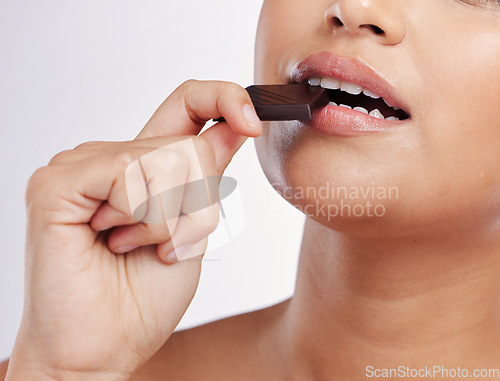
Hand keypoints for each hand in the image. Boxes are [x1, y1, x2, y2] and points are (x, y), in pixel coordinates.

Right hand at [6, 80, 261, 379]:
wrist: (101, 348)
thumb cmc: (142, 299)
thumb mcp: (194, 229)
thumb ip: (208, 175)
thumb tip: (237, 126)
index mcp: (144, 167)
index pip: (186, 105)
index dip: (223, 99)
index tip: (252, 123)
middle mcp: (111, 158)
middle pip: (187, 142)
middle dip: (194, 204)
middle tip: (164, 243)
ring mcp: (80, 165)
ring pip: (165, 157)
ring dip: (168, 217)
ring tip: (133, 246)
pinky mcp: (58, 183)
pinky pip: (131, 173)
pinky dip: (142, 216)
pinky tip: (115, 240)